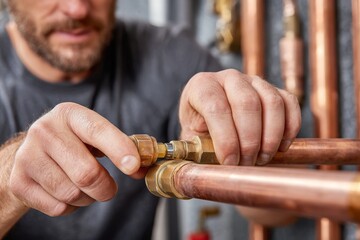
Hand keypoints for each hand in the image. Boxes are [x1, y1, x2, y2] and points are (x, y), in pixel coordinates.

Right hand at [9, 103, 141, 216]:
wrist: (33, 153)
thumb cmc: (73, 143)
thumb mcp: (95, 136)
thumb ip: (121, 148)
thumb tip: (142, 169)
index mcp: (70, 114)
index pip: (98, 131)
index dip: (119, 149)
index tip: (133, 166)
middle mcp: (45, 131)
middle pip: (86, 173)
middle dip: (106, 188)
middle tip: (109, 189)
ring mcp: (28, 155)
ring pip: (72, 193)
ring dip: (88, 198)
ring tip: (86, 188)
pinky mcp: (19, 181)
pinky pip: (57, 207)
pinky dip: (71, 207)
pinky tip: (67, 193)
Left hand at [179, 69, 300, 165]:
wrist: (211, 121)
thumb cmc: (199, 132)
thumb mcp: (190, 139)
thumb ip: (198, 148)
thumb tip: (209, 166)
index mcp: (202, 86)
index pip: (216, 107)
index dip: (225, 139)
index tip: (229, 163)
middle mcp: (228, 78)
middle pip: (247, 103)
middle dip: (250, 140)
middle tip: (246, 163)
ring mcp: (254, 81)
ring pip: (272, 103)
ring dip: (270, 137)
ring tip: (261, 159)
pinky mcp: (274, 89)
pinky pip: (290, 104)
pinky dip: (289, 129)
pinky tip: (279, 148)